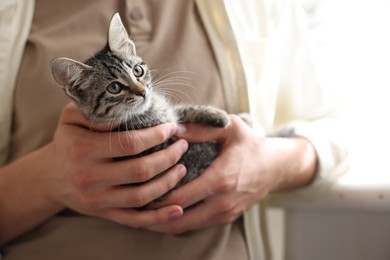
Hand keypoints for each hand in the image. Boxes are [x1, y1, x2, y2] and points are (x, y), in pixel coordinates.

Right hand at [46, 103, 187, 227]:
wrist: (52, 177)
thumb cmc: (68, 142)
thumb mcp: (71, 118)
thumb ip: (95, 111)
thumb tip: (126, 113)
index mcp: (82, 150)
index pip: (130, 143)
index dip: (156, 136)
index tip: (172, 128)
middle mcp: (89, 177)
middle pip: (140, 170)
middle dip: (168, 157)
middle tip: (182, 146)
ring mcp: (98, 199)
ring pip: (141, 196)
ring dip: (168, 182)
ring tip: (182, 168)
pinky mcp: (104, 213)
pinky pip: (134, 219)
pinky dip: (158, 217)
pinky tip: (178, 209)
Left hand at [147, 115, 316, 233]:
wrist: (275, 168)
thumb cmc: (250, 145)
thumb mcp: (230, 128)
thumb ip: (201, 128)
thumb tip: (173, 129)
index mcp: (220, 179)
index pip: (179, 197)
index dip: (154, 195)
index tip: (136, 188)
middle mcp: (221, 202)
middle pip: (177, 218)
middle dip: (152, 214)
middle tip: (130, 204)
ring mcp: (224, 214)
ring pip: (185, 226)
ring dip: (161, 222)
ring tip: (140, 211)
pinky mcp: (225, 219)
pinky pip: (195, 226)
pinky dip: (177, 222)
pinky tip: (162, 212)